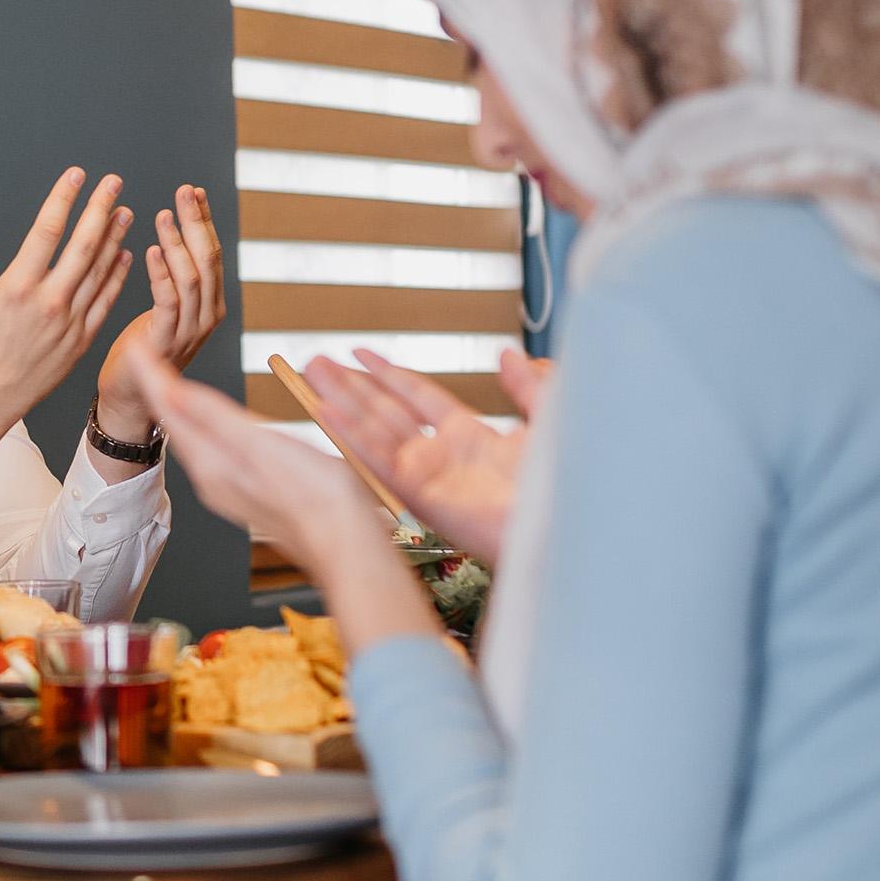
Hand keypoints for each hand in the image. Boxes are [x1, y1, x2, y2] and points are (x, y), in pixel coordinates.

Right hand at [0, 169, 135, 462]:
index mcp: (16, 288)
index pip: (46, 230)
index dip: (63, 198)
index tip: (76, 175)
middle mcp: (49, 302)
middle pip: (83, 244)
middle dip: (100, 208)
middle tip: (113, 183)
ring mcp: (70, 322)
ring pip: (100, 271)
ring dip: (115, 238)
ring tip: (125, 212)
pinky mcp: (81, 340)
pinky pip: (105, 301)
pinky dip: (117, 276)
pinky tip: (125, 255)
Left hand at [93, 184, 227, 440]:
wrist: (130, 397)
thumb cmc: (143, 348)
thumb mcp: (167, 307)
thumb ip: (176, 276)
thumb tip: (176, 231)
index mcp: (211, 304)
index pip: (213, 253)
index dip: (205, 221)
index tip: (194, 191)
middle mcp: (207, 316)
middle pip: (209, 260)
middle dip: (196, 222)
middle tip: (183, 192)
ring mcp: (190, 332)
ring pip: (191, 278)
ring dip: (177, 243)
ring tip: (163, 216)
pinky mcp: (165, 343)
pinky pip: (168, 302)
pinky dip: (161, 274)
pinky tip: (149, 251)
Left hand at [127, 350, 440, 655]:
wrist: (346, 546)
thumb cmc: (314, 496)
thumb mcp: (259, 446)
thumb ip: (213, 417)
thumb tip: (169, 389)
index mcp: (211, 462)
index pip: (169, 408)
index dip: (150, 374)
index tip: (134, 344)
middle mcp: (214, 476)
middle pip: (175, 422)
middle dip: (160, 387)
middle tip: (146, 354)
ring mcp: (233, 486)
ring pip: (194, 437)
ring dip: (181, 405)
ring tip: (171, 381)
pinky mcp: (254, 491)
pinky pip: (216, 449)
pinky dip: (207, 424)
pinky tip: (217, 423)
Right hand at [298, 348, 549, 562]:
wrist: (567, 525)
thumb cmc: (564, 487)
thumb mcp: (550, 420)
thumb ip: (528, 386)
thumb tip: (510, 356)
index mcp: (471, 439)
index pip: (417, 398)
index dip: (388, 375)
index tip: (362, 355)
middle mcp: (442, 458)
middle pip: (385, 412)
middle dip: (351, 386)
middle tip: (319, 363)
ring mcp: (428, 477)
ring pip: (374, 431)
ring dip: (341, 402)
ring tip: (312, 376)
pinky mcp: (421, 496)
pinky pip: (379, 460)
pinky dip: (351, 435)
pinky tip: (326, 412)